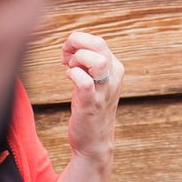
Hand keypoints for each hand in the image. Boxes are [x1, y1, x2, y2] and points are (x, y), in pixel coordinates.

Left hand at [63, 31, 122, 161]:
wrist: (94, 141)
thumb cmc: (90, 107)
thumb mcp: (95, 80)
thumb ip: (88, 62)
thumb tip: (71, 44)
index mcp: (115, 68)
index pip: (98, 41)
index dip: (79, 41)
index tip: (67, 53)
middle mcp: (113, 77)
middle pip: (99, 44)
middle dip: (76, 44)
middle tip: (65, 56)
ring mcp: (104, 91)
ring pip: (98, 61)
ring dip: (78, 60)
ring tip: (71, 69)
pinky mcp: (92, 104)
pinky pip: (85, 82)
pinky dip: (73, 75)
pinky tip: (68, 78)